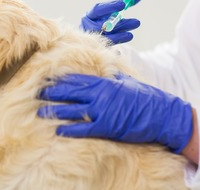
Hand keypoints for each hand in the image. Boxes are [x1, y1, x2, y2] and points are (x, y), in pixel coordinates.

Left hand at [37, 73, 192, 152]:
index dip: (59, 80)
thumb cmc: (144, 96)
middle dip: (52, 92)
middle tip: (37, 93)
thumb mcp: (126, 81)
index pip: (76, 79)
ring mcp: (102, 110)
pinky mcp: (106, 126)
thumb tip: (105, 70)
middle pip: (69, 92)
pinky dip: (70, 129)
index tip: (47, 79)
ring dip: (55, 110)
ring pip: (72, 109)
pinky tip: (58, 130)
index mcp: (104, 82)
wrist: (162, 113)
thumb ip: (112, 76)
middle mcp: (100, 94)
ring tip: (39, 111)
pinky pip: (83, 128)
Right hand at [81, 0, 142, 43]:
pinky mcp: (98, 48)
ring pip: (106, 37)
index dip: (110, 7)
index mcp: (91, 15)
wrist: (99, 36)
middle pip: (103, 25)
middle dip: (120, 24)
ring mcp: (92, 38)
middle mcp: (89, 27)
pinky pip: (107, 47)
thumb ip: (125, 1)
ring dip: (120, 35)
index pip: (98, 10)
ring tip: (131, 33)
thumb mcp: (114, 10)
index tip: (123, 4)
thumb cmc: (106, 20)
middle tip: (137, 22)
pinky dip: (116, 45)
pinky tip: (125, 43)